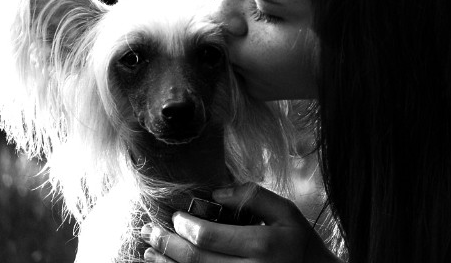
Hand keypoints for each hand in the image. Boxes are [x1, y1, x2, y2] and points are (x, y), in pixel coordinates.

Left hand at [141, 182, 341, 262]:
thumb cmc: (301, 245)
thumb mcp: (286, 212)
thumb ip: (253, 197)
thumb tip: (217, 194)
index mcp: (263, 246)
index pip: (208, 237)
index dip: (184, 226)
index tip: (175, 216)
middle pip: (195, 261)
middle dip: (167, 245)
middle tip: (151, 231)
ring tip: (149, 253)